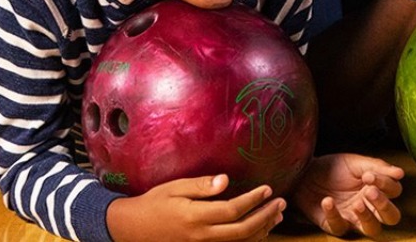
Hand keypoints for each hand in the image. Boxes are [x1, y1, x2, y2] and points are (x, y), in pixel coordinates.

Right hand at [106, 174, 285, 241]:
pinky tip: (259, 230)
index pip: (232, 210)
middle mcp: (202, 236)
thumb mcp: (173, 188)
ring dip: (263, 230)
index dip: (253, 200)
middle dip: (265, 217)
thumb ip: (200, 186)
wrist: (135, 230)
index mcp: (194, 217)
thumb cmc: (153, 204)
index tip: (266, 189)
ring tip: (277, 215)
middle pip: (243, 231)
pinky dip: (250, 240)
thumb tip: (225, 180)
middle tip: (280, 203)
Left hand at [289, 153, 403, 236]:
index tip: (369, 175)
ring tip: (357, 204)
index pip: (394, 192)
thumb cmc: (332, 167)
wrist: (303, 171)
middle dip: (384, 206)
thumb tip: (400, 173)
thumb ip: (376, 167)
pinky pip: (339, 227)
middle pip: (391, 217)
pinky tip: (327, 201)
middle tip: (370, 192)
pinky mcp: (334, 224)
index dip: (386, 184)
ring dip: (367, 218)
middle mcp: (369, 206)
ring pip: (372, 229)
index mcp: (377, 189)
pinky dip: (334, 215)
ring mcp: (353, 218)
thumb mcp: (354, 162)